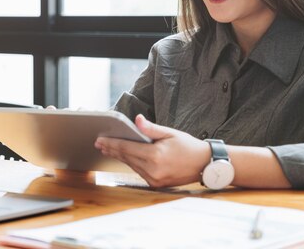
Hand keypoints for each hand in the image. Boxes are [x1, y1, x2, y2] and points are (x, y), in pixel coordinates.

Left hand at [94, 115, 210, 187]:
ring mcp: (154, 179)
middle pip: (126, 158)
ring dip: (120, 157)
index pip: (127, 148)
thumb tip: (136, 119)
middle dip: (112, 150)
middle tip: (99, 143)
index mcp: (155, 156)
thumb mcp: (170, 132)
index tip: (100, 139)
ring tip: (108, 149)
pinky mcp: (156, 184)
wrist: (204, 164)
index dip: (112, 143)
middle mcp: (153, 170)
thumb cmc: (188, 146)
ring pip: (131, 165)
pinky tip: (124, 157)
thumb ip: (151, 128)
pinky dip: (131, 163)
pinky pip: (139, 171)